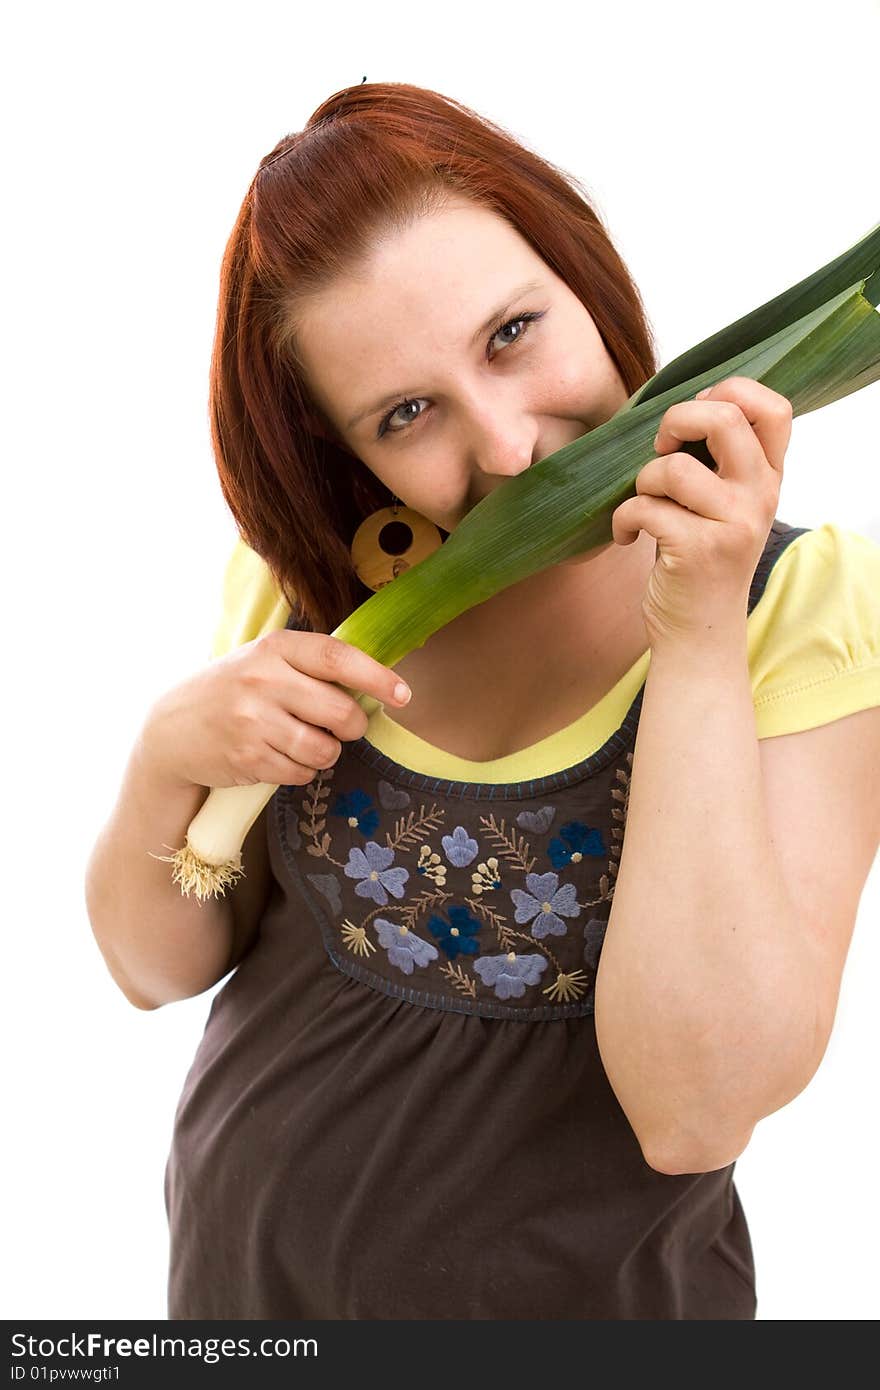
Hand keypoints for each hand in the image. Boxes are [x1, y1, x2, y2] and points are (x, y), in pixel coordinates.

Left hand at [611, 376, 790, 652]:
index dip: (729, 393)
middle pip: (724, 418)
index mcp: (768, 478)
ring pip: (673, 468)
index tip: (695, 420)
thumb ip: (721, 461)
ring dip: (642, 481)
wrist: (699, 633)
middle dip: (676, 419)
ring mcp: (733, 524)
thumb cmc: (699, 559)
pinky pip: (643, 507)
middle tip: (661, 448)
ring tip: (643, 506)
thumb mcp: (725, 506)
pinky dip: (623, 519)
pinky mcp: (697, 550)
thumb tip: (682, 409)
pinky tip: (627, 536)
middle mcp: (760, 497)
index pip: (773, 408)